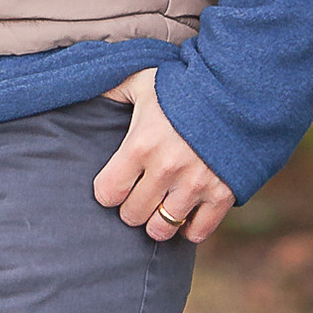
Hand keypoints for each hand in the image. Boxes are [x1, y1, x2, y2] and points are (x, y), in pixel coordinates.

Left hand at [94, 68, 234, 244]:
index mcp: (141, 144)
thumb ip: (110, 89)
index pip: (107, 192)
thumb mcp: (141, 79)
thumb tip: (74, 89)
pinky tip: (186, 211)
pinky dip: (189, 228)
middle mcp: (166, 169)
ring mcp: (196, 184)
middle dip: (131, 206)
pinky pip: (197, 232)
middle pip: (132, 215)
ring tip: (161, 204)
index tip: (116, 182)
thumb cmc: (184, 85)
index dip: (108, 190)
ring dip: (157, 219)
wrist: (239, 88)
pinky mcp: (223, 194)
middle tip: (139, 193)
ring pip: (161, 228)